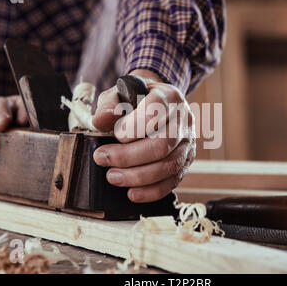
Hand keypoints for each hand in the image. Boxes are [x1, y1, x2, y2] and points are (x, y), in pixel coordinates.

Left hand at [92, 70, 195, 202]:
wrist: (158, 105)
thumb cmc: (137, 100)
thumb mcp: (121, 92)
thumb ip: (110, 104)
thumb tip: (99, 122)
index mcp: (169, 97)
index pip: (156, 112)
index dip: (134, 127)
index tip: (116, 134)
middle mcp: (183, 120)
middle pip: (162, 144)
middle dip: (129, 156)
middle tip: (103, 158)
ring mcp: (187, 143)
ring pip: (167, 166)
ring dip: (136, 176)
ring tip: (113, 176)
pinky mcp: (185, 163)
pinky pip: (171, 182)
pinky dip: (150, 191)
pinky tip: (132, 192)